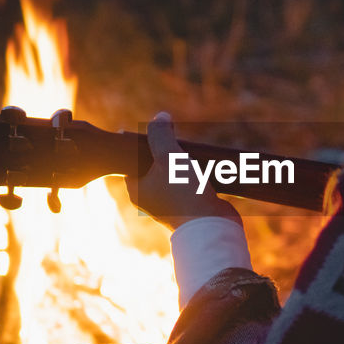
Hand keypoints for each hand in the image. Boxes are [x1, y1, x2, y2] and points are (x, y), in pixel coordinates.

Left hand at [124, 112, 241, 230]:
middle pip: (155, 164)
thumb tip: (160, 116)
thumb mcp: (168, 157)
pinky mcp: (191, 204)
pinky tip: (206, 162)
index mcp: (136, 189)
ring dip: (184, 160)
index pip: (132, 159)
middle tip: (176, 137)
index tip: (156, 132)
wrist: (211, 226)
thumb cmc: (184, 192)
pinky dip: (197, 172)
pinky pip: (191, 182)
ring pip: (175, 173)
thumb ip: (160, 134)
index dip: (142, 143)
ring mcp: (172, 202)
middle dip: (168, 150)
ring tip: (191, 149)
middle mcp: (151, 197)